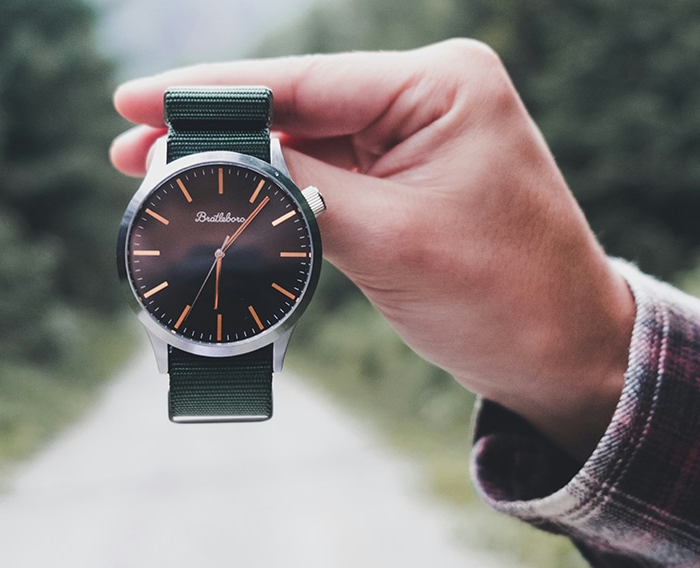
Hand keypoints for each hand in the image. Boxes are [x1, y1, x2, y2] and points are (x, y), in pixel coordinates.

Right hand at [111, 39, 634, 460]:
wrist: (569, 356)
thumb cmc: (506, 299)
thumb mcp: (390, 240)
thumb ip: (299, 188)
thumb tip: (218, 158)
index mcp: (444, 84)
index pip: (304, 80)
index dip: (211, 94)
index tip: (133, 103)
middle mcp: (433, 94)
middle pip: (299, 102)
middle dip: (218, 128)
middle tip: (130, 150)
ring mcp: (423, 133)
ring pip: (309, 136)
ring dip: (245, 159)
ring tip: (164, 177)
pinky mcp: (414, 174)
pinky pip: (333, 169)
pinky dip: (281, 184)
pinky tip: (232, 194)